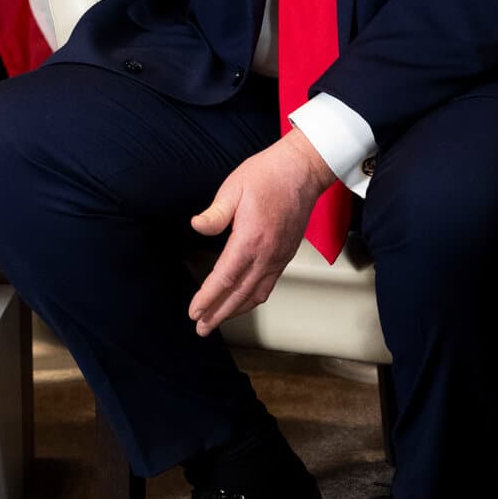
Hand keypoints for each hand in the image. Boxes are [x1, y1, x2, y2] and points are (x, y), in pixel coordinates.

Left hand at [186, 129, 338, 336]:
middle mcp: (267, 254)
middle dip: (218, 313)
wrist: (303, 169)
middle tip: (201, 328)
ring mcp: (279, 257)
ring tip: (218, 321)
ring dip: (236, 311)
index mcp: (251, 240)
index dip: (208, 298)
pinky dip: (253, 299)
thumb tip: (197, 226)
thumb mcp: (233, 188)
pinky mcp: (286, 254)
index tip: (194, 312)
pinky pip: (269, 285)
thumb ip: (216, 213)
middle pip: (239, 294)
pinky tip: (243, 302)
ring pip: (256, 294)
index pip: (224, 279)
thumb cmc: (268, 175)